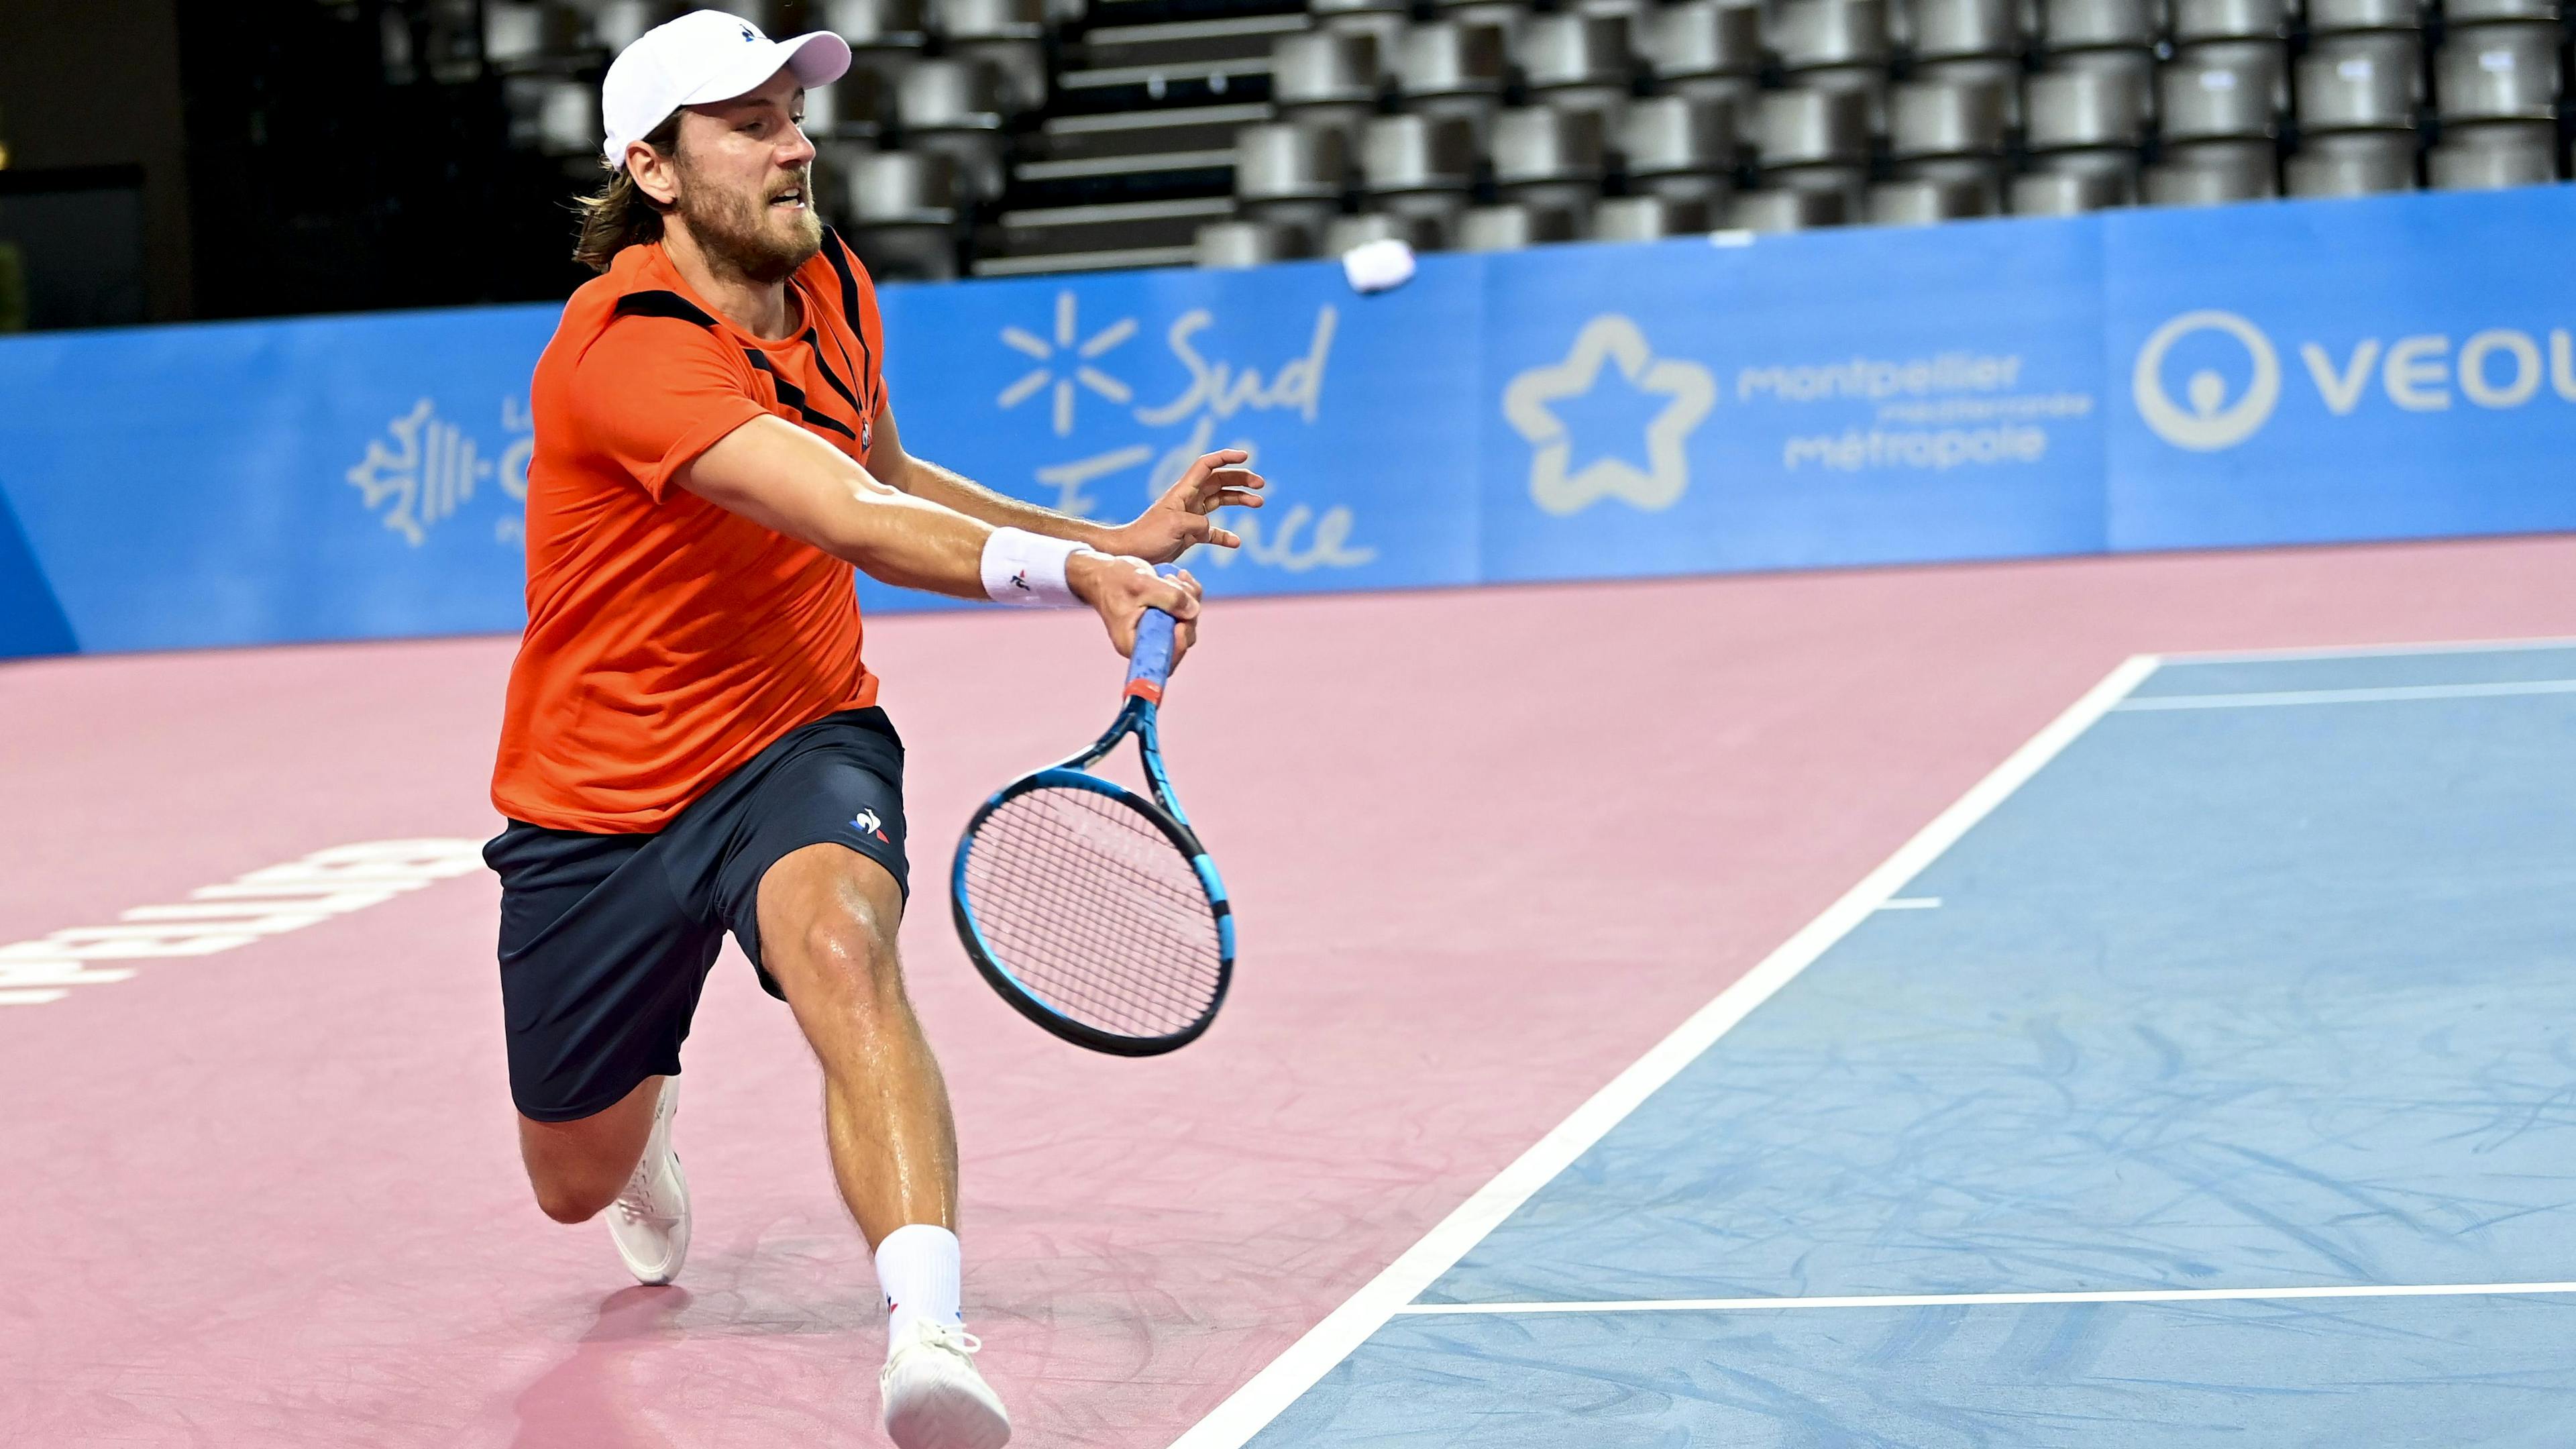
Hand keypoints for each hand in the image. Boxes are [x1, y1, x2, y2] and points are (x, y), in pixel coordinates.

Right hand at [1069, 552, 1202, 668]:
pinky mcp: (1163, 617)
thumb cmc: (1114, 579)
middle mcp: (1147, 641)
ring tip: (1172, 577)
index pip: (1164, 660)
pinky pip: (1187, 610)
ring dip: (1189, 597)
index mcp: (1133, 643)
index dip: (1179, 645)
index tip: (1180, 623)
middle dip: (1187, 611)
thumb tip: (1193, 611)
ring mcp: (1157, 629)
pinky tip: (1181, 576)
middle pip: (1182, 639)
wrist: (1104, 571)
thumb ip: (1169, 597)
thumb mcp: (1141, 584)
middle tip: (1175, 584)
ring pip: (1187, 621)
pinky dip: (1189, 593)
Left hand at [1097, 449, 1264, 563]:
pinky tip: (1236, 542)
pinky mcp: (1191, 533)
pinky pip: (1214, 532)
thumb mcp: (1175, 525)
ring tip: (1259, 502)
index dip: (1226, 457)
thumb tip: (1209, 529)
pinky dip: (1226, 535)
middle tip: (1260, 485)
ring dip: (1240, 499)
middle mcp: (1189, 499)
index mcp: (1185, 491)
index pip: (1207, 465)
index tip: (1245, 456)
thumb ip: (1198, 523)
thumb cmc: (1148, 535)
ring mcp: (1191, 515)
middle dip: (1241, 479)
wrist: (1133, 552)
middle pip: (1220, 481)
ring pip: (1221, 500)